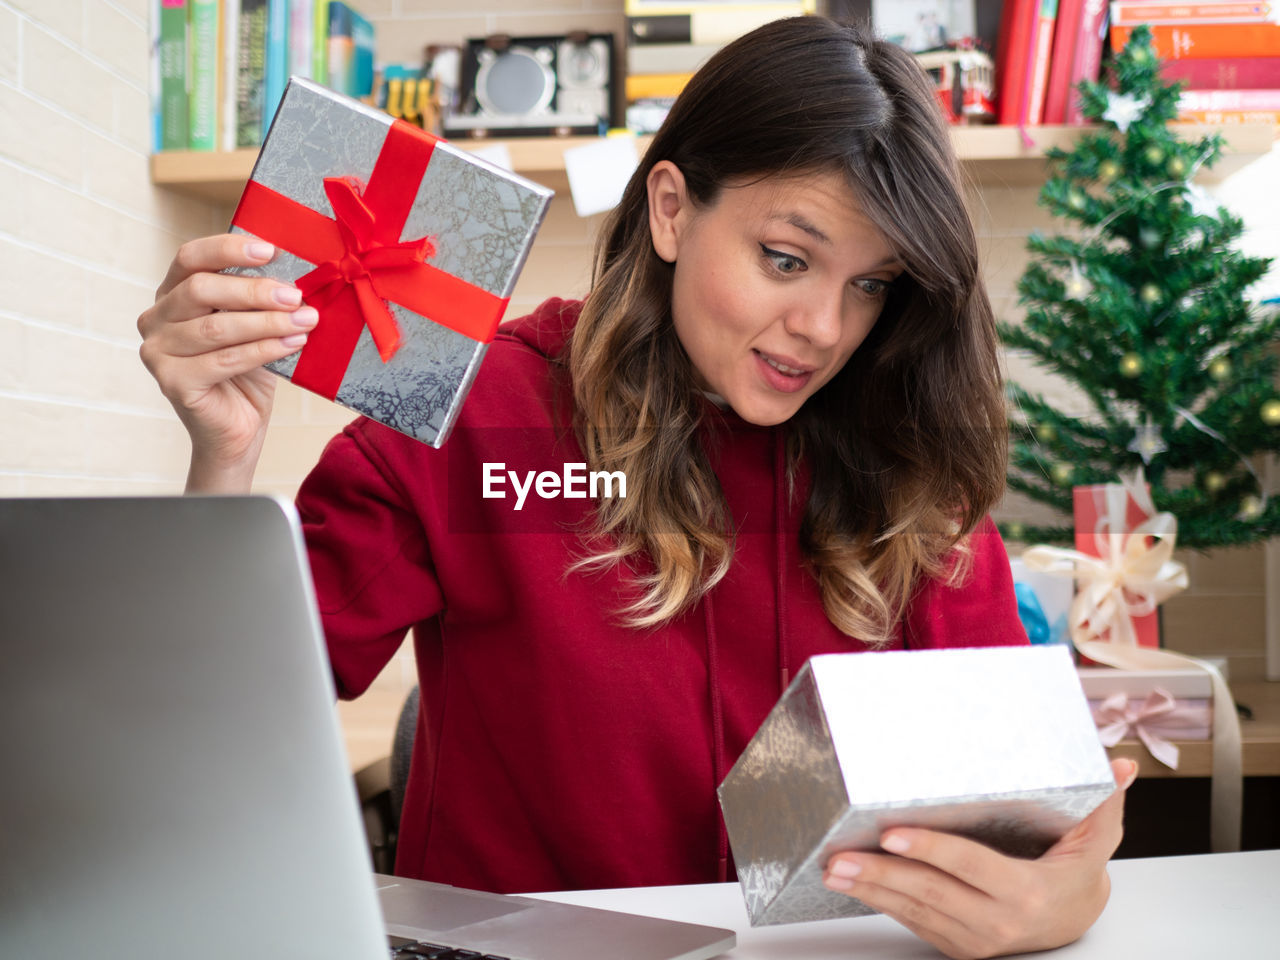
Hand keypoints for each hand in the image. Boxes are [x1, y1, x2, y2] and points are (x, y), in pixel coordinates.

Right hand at [137, 235, 318, 491]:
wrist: (237, 431)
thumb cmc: (247, 372)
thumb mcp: (253, 326)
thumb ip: (258, 301)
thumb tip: (296, 276)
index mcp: (172, 294)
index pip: (191, 257)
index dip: (228, 249)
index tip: (270, 250)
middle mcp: (156, 319)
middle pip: (201, 290)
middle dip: (255, 291)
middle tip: (296, 295)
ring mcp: (158, 352)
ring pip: (216, 328)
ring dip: (267, 323)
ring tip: (305, 321)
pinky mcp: (172, 382)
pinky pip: (224, 360)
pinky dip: (264, 350)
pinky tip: (293, 344)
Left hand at [822, 758, 1137, 958]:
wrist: (1074, 921)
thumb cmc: (1076, 871)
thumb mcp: (1097, 837)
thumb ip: (1105, 801)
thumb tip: (1122, 765)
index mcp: (1028, 891)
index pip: (970, 866)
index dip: (931, 850)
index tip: (892, 834)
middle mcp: (998, 920)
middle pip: (931, 894)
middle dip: (881, 875)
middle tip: (842, 857)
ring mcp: (975, 938)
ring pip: (915, 913)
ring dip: (871, 891)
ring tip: (835, 868)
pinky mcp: (958, 945)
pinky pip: (914, 923)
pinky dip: (882, 903)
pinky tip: (854, 885)